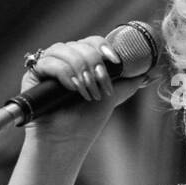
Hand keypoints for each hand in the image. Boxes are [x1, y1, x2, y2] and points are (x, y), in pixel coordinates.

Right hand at [21, 36, 147, 142]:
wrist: (66, 142)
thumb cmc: (86, 123)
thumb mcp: (112, 97)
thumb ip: (129, 82)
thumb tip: (153, 72)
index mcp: (82, 62)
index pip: (92, 42)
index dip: (104, 47)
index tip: (115, 61)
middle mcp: (64, 60)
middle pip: (80, 43)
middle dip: (94, 64)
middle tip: (100, 88)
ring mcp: (48, 66)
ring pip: (65, 49)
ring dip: (81, 70)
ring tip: (87, 93)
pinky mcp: (32, 74)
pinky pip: (48, 61)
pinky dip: (64, 73)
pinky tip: (72, 87)